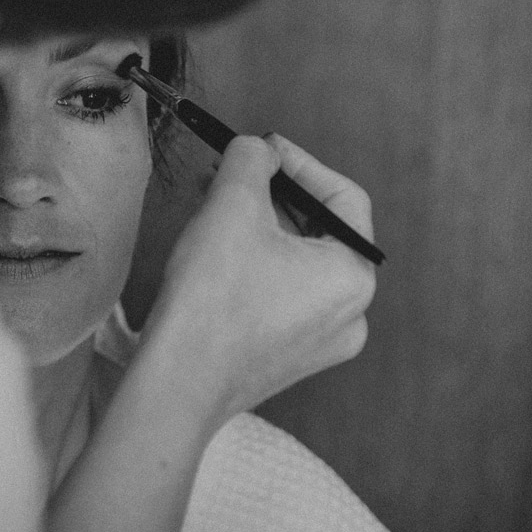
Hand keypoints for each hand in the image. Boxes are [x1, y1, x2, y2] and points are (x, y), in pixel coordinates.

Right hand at [139, 134, 375, 426]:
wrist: (177, 383)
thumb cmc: (210, 298)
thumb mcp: (231, 205)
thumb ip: (250, 160)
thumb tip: (256, 149)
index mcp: (354, 277)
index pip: (343, 198)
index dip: (301, 163)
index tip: (263, 148)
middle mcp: (352, 315)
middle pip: (319, 231)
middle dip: (273, 197)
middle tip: (232, 174)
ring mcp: (322, 343)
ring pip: (298, 264)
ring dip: (261, 230)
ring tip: (216, 210)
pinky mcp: (288, 359)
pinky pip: (283, 296)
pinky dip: (257, 268)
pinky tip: (217, 256)